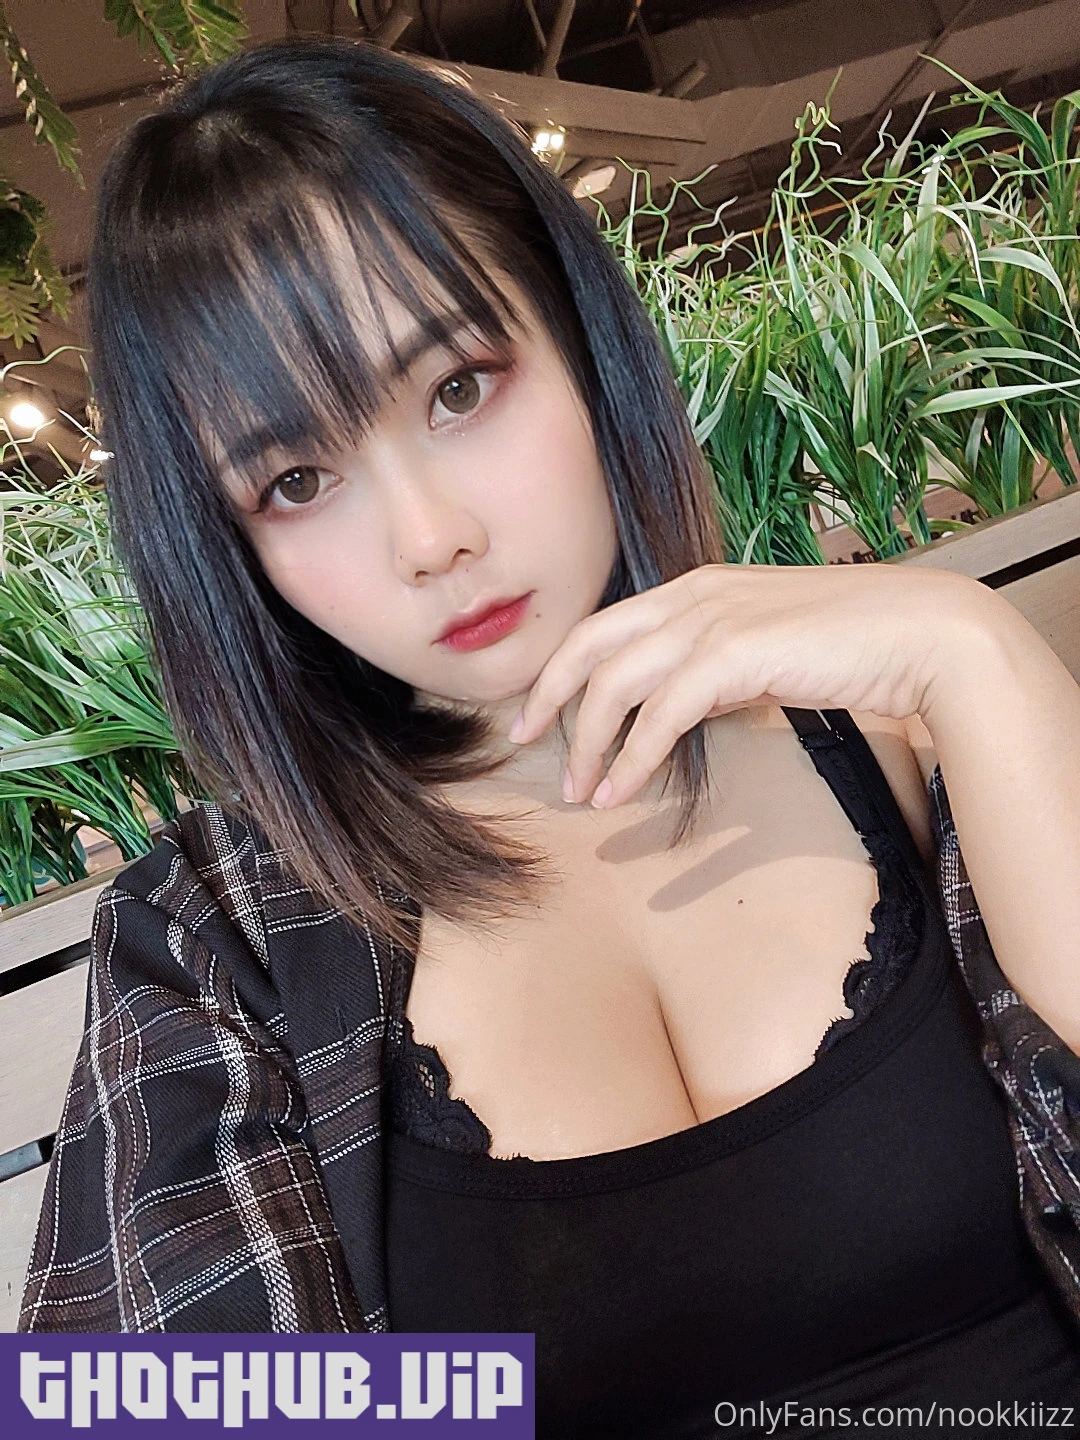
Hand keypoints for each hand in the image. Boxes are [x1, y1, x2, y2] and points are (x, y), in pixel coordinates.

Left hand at [507, 561, 993, 808]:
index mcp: (695, 588)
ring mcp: (712, 620)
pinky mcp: (734, 654)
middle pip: (589, 645)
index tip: (538, 712)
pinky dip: (631, 757)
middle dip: (549, 698)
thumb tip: (683, 710)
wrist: (920, 633)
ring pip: (615, 684)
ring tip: (580, 792)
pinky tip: (619, 791)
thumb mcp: (765, 650)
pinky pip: (659, 715)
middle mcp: (693, 595)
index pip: (604, 625)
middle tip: (524, 743)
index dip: (562, 669)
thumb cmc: (851, 644)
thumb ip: (717, 671)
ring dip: (588, 744)